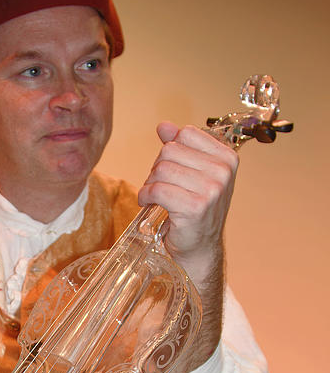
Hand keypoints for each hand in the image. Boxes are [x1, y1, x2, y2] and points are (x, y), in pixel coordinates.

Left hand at [138, 122, 238, 285]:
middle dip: (158, 168)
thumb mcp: (193, 172)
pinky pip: (157, 189)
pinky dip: (146, 196)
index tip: (173, 168)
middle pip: (170, 150)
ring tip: (155, 196)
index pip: (186, 133)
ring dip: (150, 183)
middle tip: (162, 186)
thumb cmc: (195, 208)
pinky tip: (148, 203)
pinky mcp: (194, 206)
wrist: (198, 246)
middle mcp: (223, 171)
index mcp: (227, 157)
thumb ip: (180, 146)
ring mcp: (211, 189)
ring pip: (161, 169)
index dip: (171, 149)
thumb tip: (164, 126)